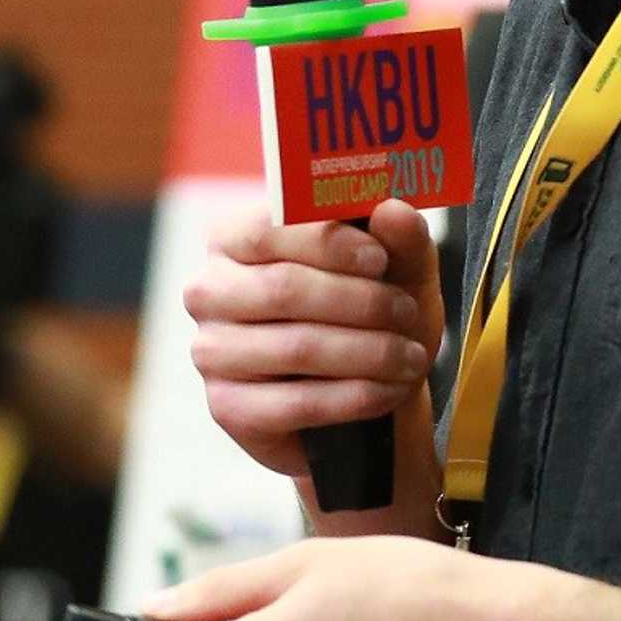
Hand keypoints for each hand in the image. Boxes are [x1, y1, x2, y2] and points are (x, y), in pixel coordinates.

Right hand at [182, 199, 443, 485]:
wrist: (359, 399)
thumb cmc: (368, 313)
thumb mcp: (396, 269)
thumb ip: (399, 237)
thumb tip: (392, 211)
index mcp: (232, 238)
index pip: (267, 228)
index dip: (326, 241)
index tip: (380, 258)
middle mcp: (209, 291)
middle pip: (284, 289)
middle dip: (360, 302)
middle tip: (407, 312)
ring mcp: (212, 352)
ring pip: (296, 347)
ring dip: (369, 353)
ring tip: (411, 357)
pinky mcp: (228, 408)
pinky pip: (298, 402)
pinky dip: (356, 396)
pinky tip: (391, 390)